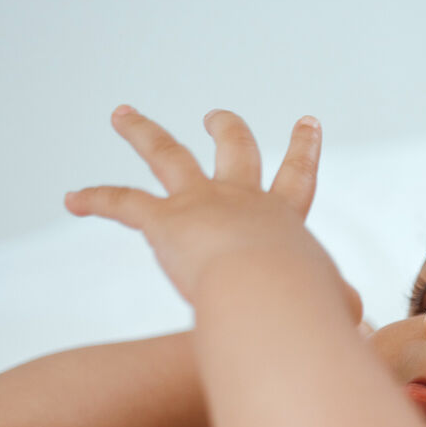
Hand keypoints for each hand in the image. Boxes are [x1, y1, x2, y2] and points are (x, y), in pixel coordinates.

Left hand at [65, 106, 361, 319]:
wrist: (271, 295)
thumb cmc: (307, 305)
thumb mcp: (335, 303)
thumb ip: (340, 303)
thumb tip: (354, 312)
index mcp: (285, 220)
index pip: (298, 179)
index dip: (303, 150)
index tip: (307, 123)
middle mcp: (244, 199)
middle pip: (236, 150)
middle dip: (226, 130)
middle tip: (216, 117)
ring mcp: (203, 203)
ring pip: (167, 155)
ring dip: (143, 131)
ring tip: (123, 115)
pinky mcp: (166, 221)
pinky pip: (123, 203)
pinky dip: (94, 200)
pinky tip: (71, 199)